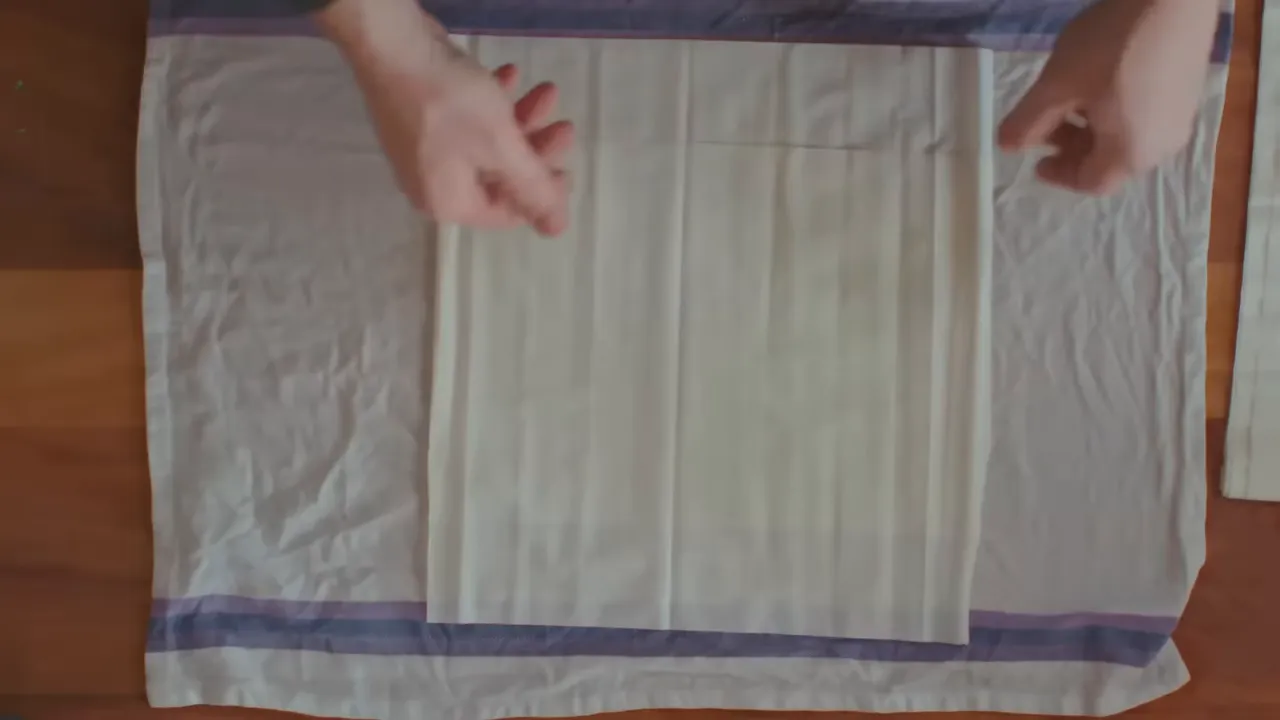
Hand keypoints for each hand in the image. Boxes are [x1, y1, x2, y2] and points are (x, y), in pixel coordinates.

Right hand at [319, 0, 573, 234]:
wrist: (392, 45)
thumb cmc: (451, 104)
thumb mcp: (503, 148)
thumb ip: (534, 190)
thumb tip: (557, 230)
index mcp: (449, 204)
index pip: (507, 213)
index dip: (543, 193)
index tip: (568, 165)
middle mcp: (433, 186)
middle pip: (499, 177)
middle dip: (536, 149)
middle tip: (564, 124)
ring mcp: (423, 152)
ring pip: (486, 145)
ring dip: (521, 120)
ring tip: (546, 89)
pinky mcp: (420, 120)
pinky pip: (465, 123)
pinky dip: (492, 103)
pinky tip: (509, 75)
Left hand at [997, 0, 1217, 194]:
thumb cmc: (1111, 47)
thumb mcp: (1057, 84)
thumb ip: (1028, 121)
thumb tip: (1007, 146)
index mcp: (1133, 153)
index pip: (1091, 182)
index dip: (1059, 175)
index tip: (1036, 160)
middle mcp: (1164, 144)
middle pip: (1110, 162)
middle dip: (1073, 148)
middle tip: (1046, 125)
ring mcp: (1182, 115)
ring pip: (1128, 137)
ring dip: (1092, 127)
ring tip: (1070, 97)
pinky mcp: (1190, 88)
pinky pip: (1146, 115)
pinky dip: (1116, 112)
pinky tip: (1103, 81)